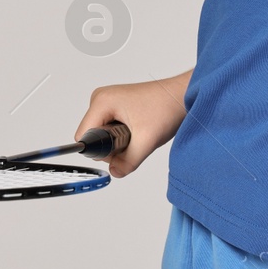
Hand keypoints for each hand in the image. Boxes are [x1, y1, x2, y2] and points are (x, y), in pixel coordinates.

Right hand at [74, 75, 188, 178]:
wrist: (182, 95)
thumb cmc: (167, 107)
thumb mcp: (147, 141)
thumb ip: (127, 162)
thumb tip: (114, 173)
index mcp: (102, 101)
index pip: (85, 137)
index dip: (102, 150)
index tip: (123, 146)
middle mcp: (101, 99)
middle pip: (93, 137)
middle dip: (112, 146)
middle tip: (135, 138)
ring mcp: (108, 101)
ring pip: (102, 135)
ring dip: (119, 142)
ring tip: (140, 131)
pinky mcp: (116, 106)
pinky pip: (110, 129)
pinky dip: (123, 135)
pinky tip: (139, 129)